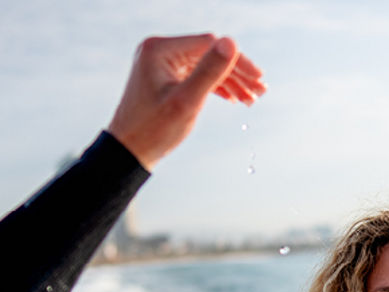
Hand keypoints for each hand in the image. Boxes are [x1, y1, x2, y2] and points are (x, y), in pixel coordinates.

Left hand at [106, 34, 266, 169]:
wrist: (128, 152)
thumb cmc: (153, 130)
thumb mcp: (186, 102)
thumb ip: (209, 72)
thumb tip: (231, 43)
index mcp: (160, 49)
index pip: (209, 44)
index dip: (237, 60)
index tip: (258, 79)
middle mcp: (159, 50)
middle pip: (209, 53)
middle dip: (236, 73)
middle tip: (260, 91)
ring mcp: (161, 62)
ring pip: (205, 65)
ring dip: (230, 81)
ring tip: (252, 99)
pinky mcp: (165, 75)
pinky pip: (196, 74)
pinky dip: (215, 86)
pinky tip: (234, 98)